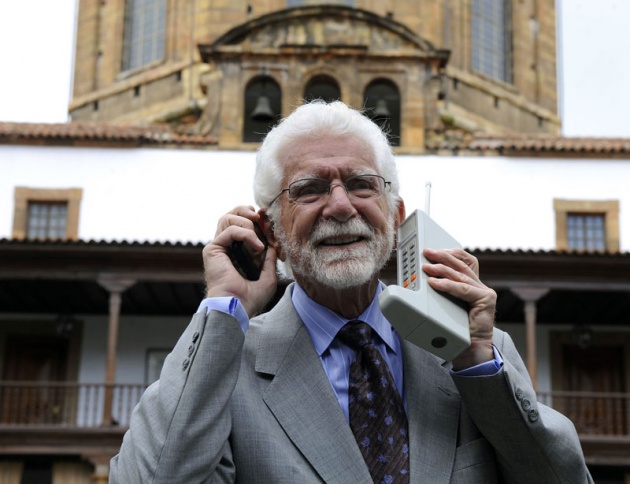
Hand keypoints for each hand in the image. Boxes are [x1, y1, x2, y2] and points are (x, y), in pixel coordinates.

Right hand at [202, 205, 276, 316]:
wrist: (237, 308)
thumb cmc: (249, 299)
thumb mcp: (268, 278)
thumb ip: (269, 261)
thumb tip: (272, 247)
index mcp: (235, 253)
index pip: (240, 225)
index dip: (252, 218)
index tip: (266, 221)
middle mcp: (225, 248)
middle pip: (230, 215)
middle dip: (245, 211)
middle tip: (259, 217)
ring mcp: (218, 248)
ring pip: (227, 218)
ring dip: (247, 223)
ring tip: (258, 239)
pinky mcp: (213, 249)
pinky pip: (229, 230)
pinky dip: (246, 234)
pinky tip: (257, 246)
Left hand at [422, 248, 495, 369]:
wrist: (469, 350)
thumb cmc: (455, 330)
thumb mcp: (444, 305)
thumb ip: (439, 292)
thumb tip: (419, 280)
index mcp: (472, 285)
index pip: (464, 261)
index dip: (451, 253)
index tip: (434, 249)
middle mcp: (480, 286)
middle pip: (462, 265)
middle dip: (443, 257)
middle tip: (427, 252)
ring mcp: (485, 292)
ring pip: (460, 275)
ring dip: (441, 269)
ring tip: (426, 267)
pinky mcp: (486, 300)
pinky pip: (463, 289)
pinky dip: (446, 285)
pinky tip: (433, 283)